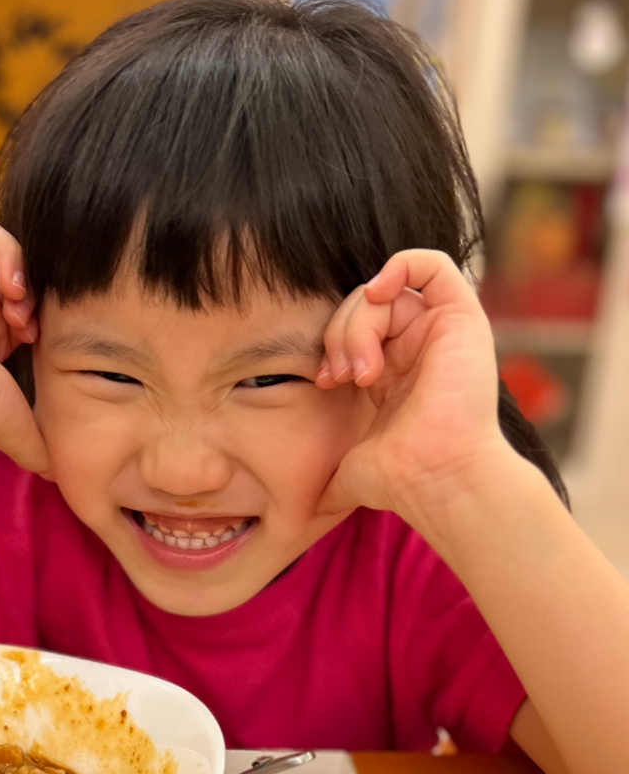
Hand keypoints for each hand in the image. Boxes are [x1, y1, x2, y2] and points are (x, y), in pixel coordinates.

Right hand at [0, 207, 48, 471]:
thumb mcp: (16, 418)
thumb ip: (38, 441)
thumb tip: (60, 476)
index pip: (23, 288)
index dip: (36, 298)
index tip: (33, 329)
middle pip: (10, 259)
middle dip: (25, 278)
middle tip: (24, 310)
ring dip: (8, 256)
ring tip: (9, 288)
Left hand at [316, 249, 520, 519]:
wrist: (435, 477)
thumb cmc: (399, 478)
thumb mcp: (352, 465)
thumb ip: (332, 475)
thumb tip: (311, 510)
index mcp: (397, 371)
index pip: (355, 326)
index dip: (331, 342)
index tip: (325, 380)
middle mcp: (422, 347)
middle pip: (365, 306)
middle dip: (340, 333)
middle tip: (341, 374)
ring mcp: (442, 332)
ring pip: (386, 292)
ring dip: (358, 323)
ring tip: (361, 369)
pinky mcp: (462, 318)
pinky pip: (432, 264)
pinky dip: (398, 266)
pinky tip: (376, 293)